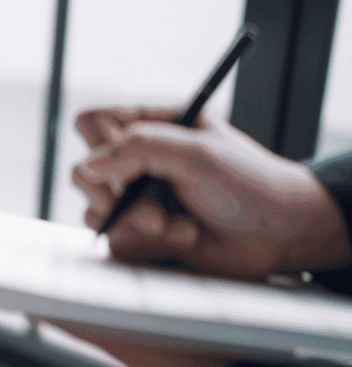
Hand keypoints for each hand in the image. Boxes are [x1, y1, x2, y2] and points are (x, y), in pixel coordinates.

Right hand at [72, 107, 350, 276]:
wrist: (281, 233)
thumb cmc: (252, 184)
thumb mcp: (199, 155)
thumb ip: (140, 149)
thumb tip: (90, 164)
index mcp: (154, 123)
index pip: (93, 123)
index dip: (101, 146)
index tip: (129, 168)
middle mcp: (140, 157)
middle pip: (85, 172)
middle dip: (117, 199)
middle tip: (151, 213)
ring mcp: (138, 194)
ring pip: (95, 210)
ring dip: (137, 224)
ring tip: (177, 226)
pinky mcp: (141, 228)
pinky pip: (114, 238)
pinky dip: (147, 243)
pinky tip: (184, 236)